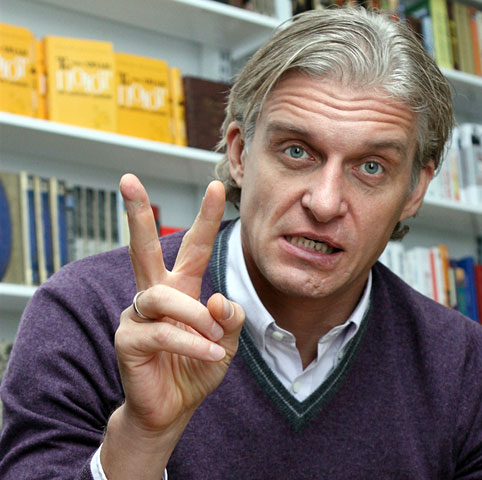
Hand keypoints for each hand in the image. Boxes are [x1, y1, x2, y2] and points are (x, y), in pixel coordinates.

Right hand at [101, 174, 243, 478]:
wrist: (174, 407)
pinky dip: (191, 342)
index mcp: (181, 288)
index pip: (192, 246)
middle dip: (138, 214)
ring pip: (163, 298)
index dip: (204, 218)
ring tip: (215, 338)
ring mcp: (138, 315)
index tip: (215, 187)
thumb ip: (230, 318)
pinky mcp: (128, 340)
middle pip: (143, 248)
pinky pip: (163, 332)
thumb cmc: (198, 366)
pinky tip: (209, 353)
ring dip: (194, 317)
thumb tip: (217, 299)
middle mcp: (156, 295)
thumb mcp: (227, 341)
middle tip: (129, 180)